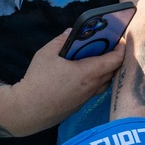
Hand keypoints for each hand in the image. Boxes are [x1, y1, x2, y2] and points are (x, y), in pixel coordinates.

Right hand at [0, 30, 124, 136]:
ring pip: (105, 83)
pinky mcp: (78, 106)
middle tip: (107, 47)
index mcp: (88, 72)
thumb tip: (71, 32)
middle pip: (113, 70)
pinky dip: (95, 81)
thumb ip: (61, 40)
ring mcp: (86, 98)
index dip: (121, 47)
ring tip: (96, 60)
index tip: (119, 39)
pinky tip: (82, 75)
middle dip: (114, 57)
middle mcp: (91, 87)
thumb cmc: (36, 82)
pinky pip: (94, 91)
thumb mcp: (46, 54)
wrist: (24, 111)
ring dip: (105, 71)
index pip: (116, 59)